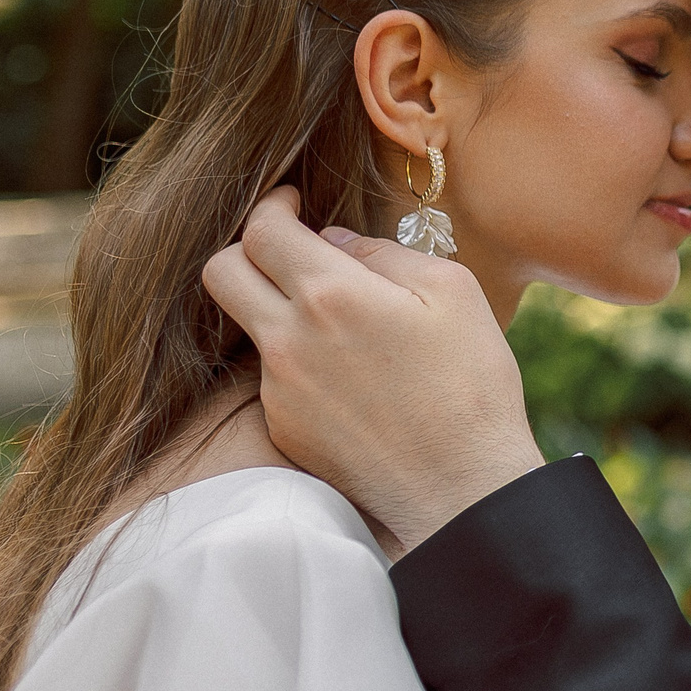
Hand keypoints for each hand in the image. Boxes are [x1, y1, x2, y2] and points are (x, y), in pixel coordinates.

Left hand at [201, 187, 543, 555]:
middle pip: (220, 273)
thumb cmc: (471, 383)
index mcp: (331, 295)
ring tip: (339, 322)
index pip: (262, 230)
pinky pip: (273, 376)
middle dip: (246, 249)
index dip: (272, 205)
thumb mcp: (453, 291)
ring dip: (277, 308)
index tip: (291, 203)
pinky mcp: (283, 428)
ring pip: (248, 326)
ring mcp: (278, 390)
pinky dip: (299, 361)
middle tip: (288, 249)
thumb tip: (335, 243)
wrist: (460, 487)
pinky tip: (350, 377)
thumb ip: (385, 253)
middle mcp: (288, 340)